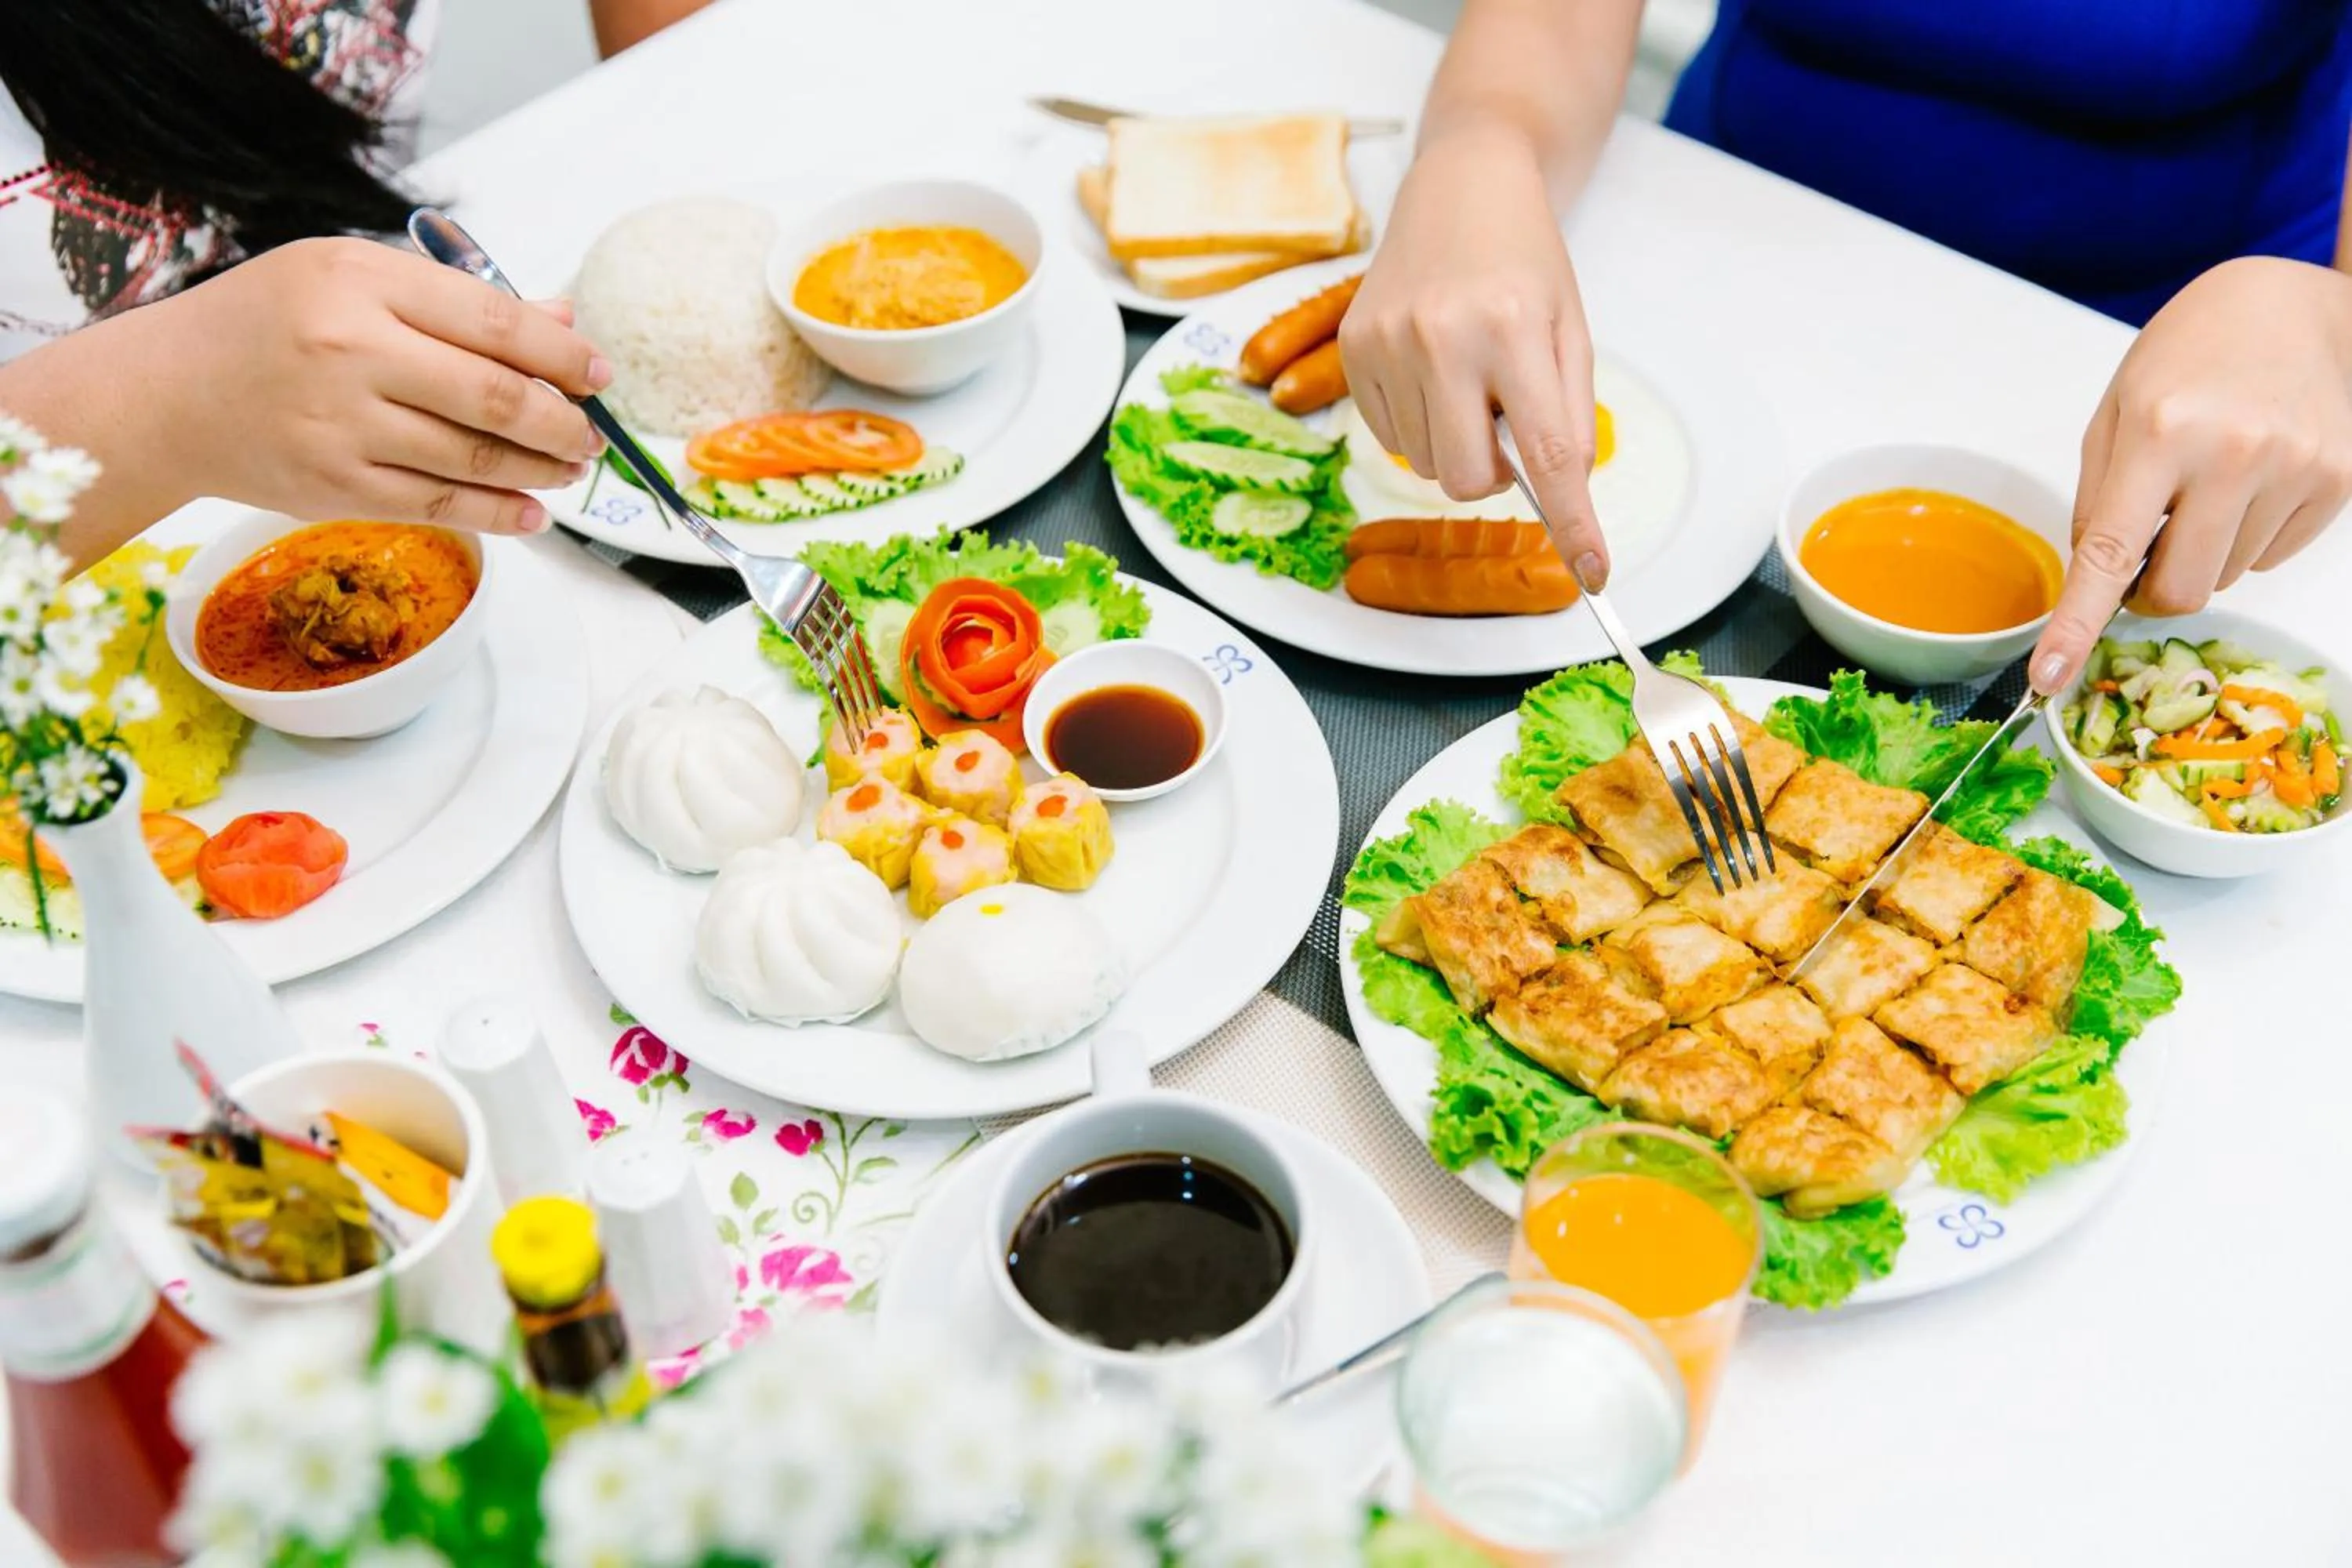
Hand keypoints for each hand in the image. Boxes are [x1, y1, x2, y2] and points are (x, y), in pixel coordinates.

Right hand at [140, 237, 609, 534]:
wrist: (165, 394)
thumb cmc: (266, 324)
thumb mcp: (348, 277)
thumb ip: (454, 300)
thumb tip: (559, 322)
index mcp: (360, 279)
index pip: (492, 320)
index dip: (561, 354)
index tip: (598, 373)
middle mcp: (352, 349)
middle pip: (495, 394)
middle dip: (562, 421)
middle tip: (591, 434)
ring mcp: (342, 423)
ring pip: (475, 456)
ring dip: (541, 469)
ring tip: (570, 467)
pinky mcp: (334, 486)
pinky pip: (440, 506)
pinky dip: (499, 513)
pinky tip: (532, 512)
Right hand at [1336, 126, 1610, 585]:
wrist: (1462, 187)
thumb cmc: (1524, 260)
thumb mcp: (1570, 328)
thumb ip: (1570, 414)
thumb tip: (1565, 496)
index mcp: (1510, 327)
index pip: (1549, 453)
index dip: (1574, 523)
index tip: (1595, 573)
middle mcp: (1440, 337)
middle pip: (1469, 479)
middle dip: (1495, 476)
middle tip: (1509, 426)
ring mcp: (1386, 344)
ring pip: (1426, 466)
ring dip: (1457, 446)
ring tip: (1469, 382)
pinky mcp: (1352, 349)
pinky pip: (1390, 437)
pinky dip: (1421, 425)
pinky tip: (1432, 372)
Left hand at [2032, 255, 2351, 692]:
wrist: (2291, 306)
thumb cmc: (2189, 357)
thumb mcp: (2118, 413)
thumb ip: (2098, 502)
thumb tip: (2094, 584)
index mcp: (2162, 433)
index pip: (2108, 554)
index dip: (2077, 625)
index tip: (2049, 677)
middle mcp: (2235, 455)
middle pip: (2179, 590)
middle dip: (2152, 591)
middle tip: (2147, 547)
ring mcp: (2296, 469)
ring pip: (2227, 577)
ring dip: (2204, 551)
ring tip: (2212, 480)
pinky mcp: (2339, 481)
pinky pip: (2272, 556)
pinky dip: (2249, 535)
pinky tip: (2253, 478)